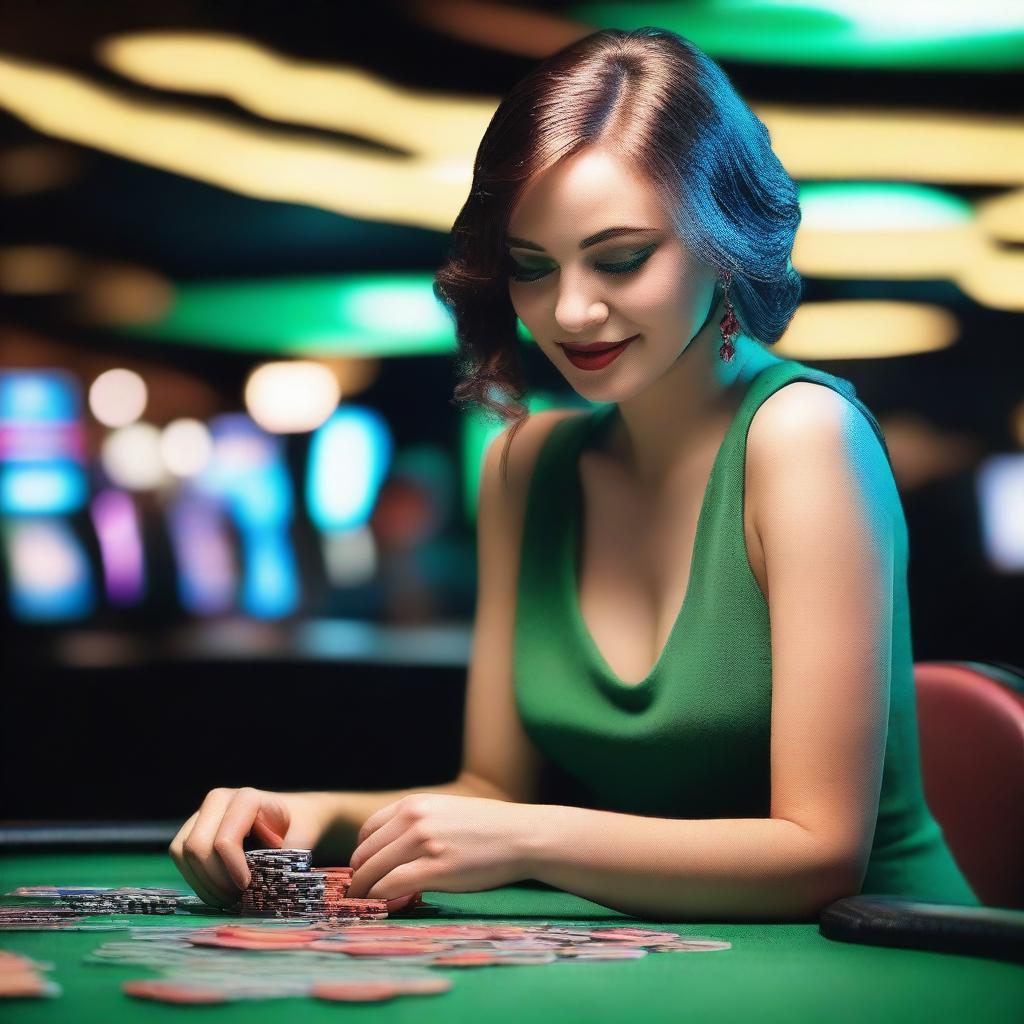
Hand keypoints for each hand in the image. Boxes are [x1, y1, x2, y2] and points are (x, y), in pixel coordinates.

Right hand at [169, 787, 324, 907]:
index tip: (246, 887)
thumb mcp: (300, 842)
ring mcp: (202, 812)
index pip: (225, 840)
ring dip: (203, 883)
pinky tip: (218, 890)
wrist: (294, 817)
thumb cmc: (298, 828)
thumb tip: (266, 887)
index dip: (232, 869)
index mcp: (247, 798)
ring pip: (183, 853)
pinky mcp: (192, 828)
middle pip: (196, 847)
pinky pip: (180, 857)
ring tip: (229, 898)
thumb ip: (284, 861)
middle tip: (237, 898)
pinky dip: (197, 880)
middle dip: (214, 880)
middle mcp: (219, 799)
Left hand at [344, 793, 533, 900]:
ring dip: (364, 892)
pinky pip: (390, 887)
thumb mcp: (446, 810)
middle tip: (361, 895)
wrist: (522, 835)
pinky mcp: (435, 870)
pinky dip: (380, 899)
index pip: (367, 830)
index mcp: (414, 803)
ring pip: (372, 872)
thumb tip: (392, 852)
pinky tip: (385, 906)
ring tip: (368, 905)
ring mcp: (423, 844)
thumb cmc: (488, 827)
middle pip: (365, 853)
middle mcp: (413, 819)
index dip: (362, 854)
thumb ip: (417, 824)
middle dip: (359, 877)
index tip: (366, 871)